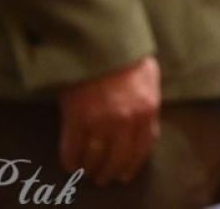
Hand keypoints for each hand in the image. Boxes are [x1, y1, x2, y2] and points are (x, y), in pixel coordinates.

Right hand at [59, 57, 160, 186]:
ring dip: (91, 168)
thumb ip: (148, 102)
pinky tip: (70, 163)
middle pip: (119, 157)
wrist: (99, 41)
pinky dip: (71, 159)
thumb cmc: (126, 55)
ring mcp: (101, 120)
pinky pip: (73, 148)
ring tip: (87, 172)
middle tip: (104, 178)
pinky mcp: (77, 118)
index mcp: (147, 109)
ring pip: (96, 156)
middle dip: (111, 171)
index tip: (126, 174)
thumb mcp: (149, 77)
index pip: (143, 147)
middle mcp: (127, 120)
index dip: (133, 164)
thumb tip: (146, 124)